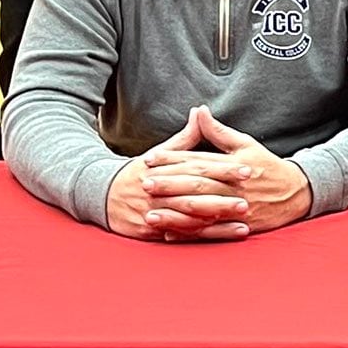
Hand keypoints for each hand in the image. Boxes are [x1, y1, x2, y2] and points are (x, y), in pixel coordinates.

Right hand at [106, 112, 249, 240]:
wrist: (100, 195)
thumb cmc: (138, 172)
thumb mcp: (160, 153)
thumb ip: (185, 137)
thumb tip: (201, 112)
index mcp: (163, 169)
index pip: (198, 167)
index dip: (223, 169)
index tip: (247, 170)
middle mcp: (157, 191)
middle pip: (194, 193)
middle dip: (222, 198)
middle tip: (248, 200)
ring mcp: (152, 212)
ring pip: (189, 218)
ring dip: (217, 222)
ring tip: (243, 221)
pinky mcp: (149, 232)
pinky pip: (179, 235)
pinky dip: (202, 236)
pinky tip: (223, 234)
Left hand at [143, 106, 312, 234]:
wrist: (296, 193)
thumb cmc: (267, 166)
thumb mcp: (246, 144)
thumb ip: (219, 131)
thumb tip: (199, 111)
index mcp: (235, 164)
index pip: (199, 160)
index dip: (173, 159)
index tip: (150, 159)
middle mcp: (235, 186)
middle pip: (198, 185)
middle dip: (170, 184)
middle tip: (145, 183)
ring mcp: (238, 208)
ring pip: (202, 211)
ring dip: (176, 213)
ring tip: (151, 213)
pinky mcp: (240, 226)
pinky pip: (212, 231)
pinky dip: (191, 233)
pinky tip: (170, 234)